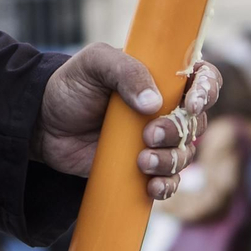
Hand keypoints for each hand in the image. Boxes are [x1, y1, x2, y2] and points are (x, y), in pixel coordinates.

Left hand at [32, 45, 221, 200]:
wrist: (43, 124)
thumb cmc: (71, 86)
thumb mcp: (94, 64)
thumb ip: (126, 72)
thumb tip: (154, 103)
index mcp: (163, 76)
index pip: (204, 78)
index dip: (207, 90)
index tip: (192, 104)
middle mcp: (166, 108)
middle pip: (197, 122)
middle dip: (179, 131)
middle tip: (149, 134)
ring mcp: (156, 139)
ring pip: (185, 154)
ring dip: (170, 160)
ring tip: (142, 161)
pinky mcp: (143, 167)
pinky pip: (169, 181)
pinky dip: (166, 185)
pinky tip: (151, 186)